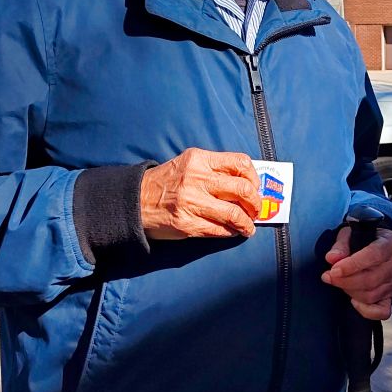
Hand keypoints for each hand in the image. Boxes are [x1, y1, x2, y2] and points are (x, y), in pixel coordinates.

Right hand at [140, 148, 260, 239]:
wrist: (135, 200)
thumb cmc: (167, 181)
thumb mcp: (189, 164)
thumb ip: (215, 169)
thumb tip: (247, 184)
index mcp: (199, 159)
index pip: (240, 163)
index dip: (254, 178)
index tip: (255, 188)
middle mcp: (196, 179)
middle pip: (242, 189)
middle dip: (255, 203)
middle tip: (256, 210)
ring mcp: (191, 203)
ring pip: (234, 214)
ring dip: (247, 223)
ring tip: (248, 227)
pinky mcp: (186, 224)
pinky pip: (218, 230)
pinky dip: (230, 232)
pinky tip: (233, 231)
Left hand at [321, 227, 391, 320]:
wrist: (380, 245)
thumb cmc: (365, 238)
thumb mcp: (352, 233)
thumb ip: (341, 245)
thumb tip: (332, 258)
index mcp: (390, 243)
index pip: (373, 256)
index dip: (352, 265)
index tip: (334, 270)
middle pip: (371, 279)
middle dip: (345, 281)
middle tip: (328, 277)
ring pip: (371, 295)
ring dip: (350, 291)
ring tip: (338, 282)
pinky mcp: (391, 295)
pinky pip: (382, 311)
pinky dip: (366, 311)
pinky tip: (353, 301)